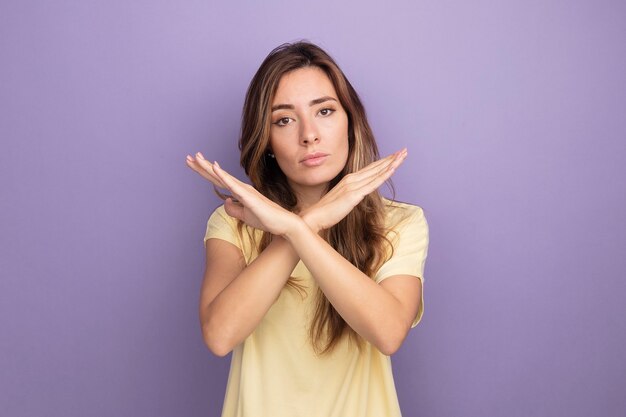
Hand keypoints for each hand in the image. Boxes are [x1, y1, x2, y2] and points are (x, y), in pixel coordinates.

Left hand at [185, 152, 300, 235]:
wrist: (283, 224)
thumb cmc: (266, 219)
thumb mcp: (244, 216)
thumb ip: (233, 209)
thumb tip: (225, 201)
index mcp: (239, 192)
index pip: (218, 180)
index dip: (205, 172)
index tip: (193, 163)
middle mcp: (240, 188)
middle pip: (217, 175)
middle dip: (201, 166)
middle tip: (188, 157)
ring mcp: (245, 191)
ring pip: (223, 177)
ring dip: (209, 167)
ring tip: (197, 157)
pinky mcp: (249, 197)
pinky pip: (233, 185)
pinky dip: (223, 176)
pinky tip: (215, 168)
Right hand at [301, 148, 406, 231]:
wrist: (314, 217)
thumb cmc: (325, 212)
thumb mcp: (341, 201)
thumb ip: (350, 196)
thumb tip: (356, 198)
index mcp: (349, 180)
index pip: (370, 169)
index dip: (383, 162)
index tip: (394, 157)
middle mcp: (352, 179)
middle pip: (375, 167)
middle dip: (391, 158)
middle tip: (404, 150)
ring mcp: (353, 186)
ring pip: (376, 172)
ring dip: (391, 163)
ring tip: (403, 155)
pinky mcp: (354, 195)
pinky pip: (373, 183)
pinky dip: (384, 175)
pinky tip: (393, 169)